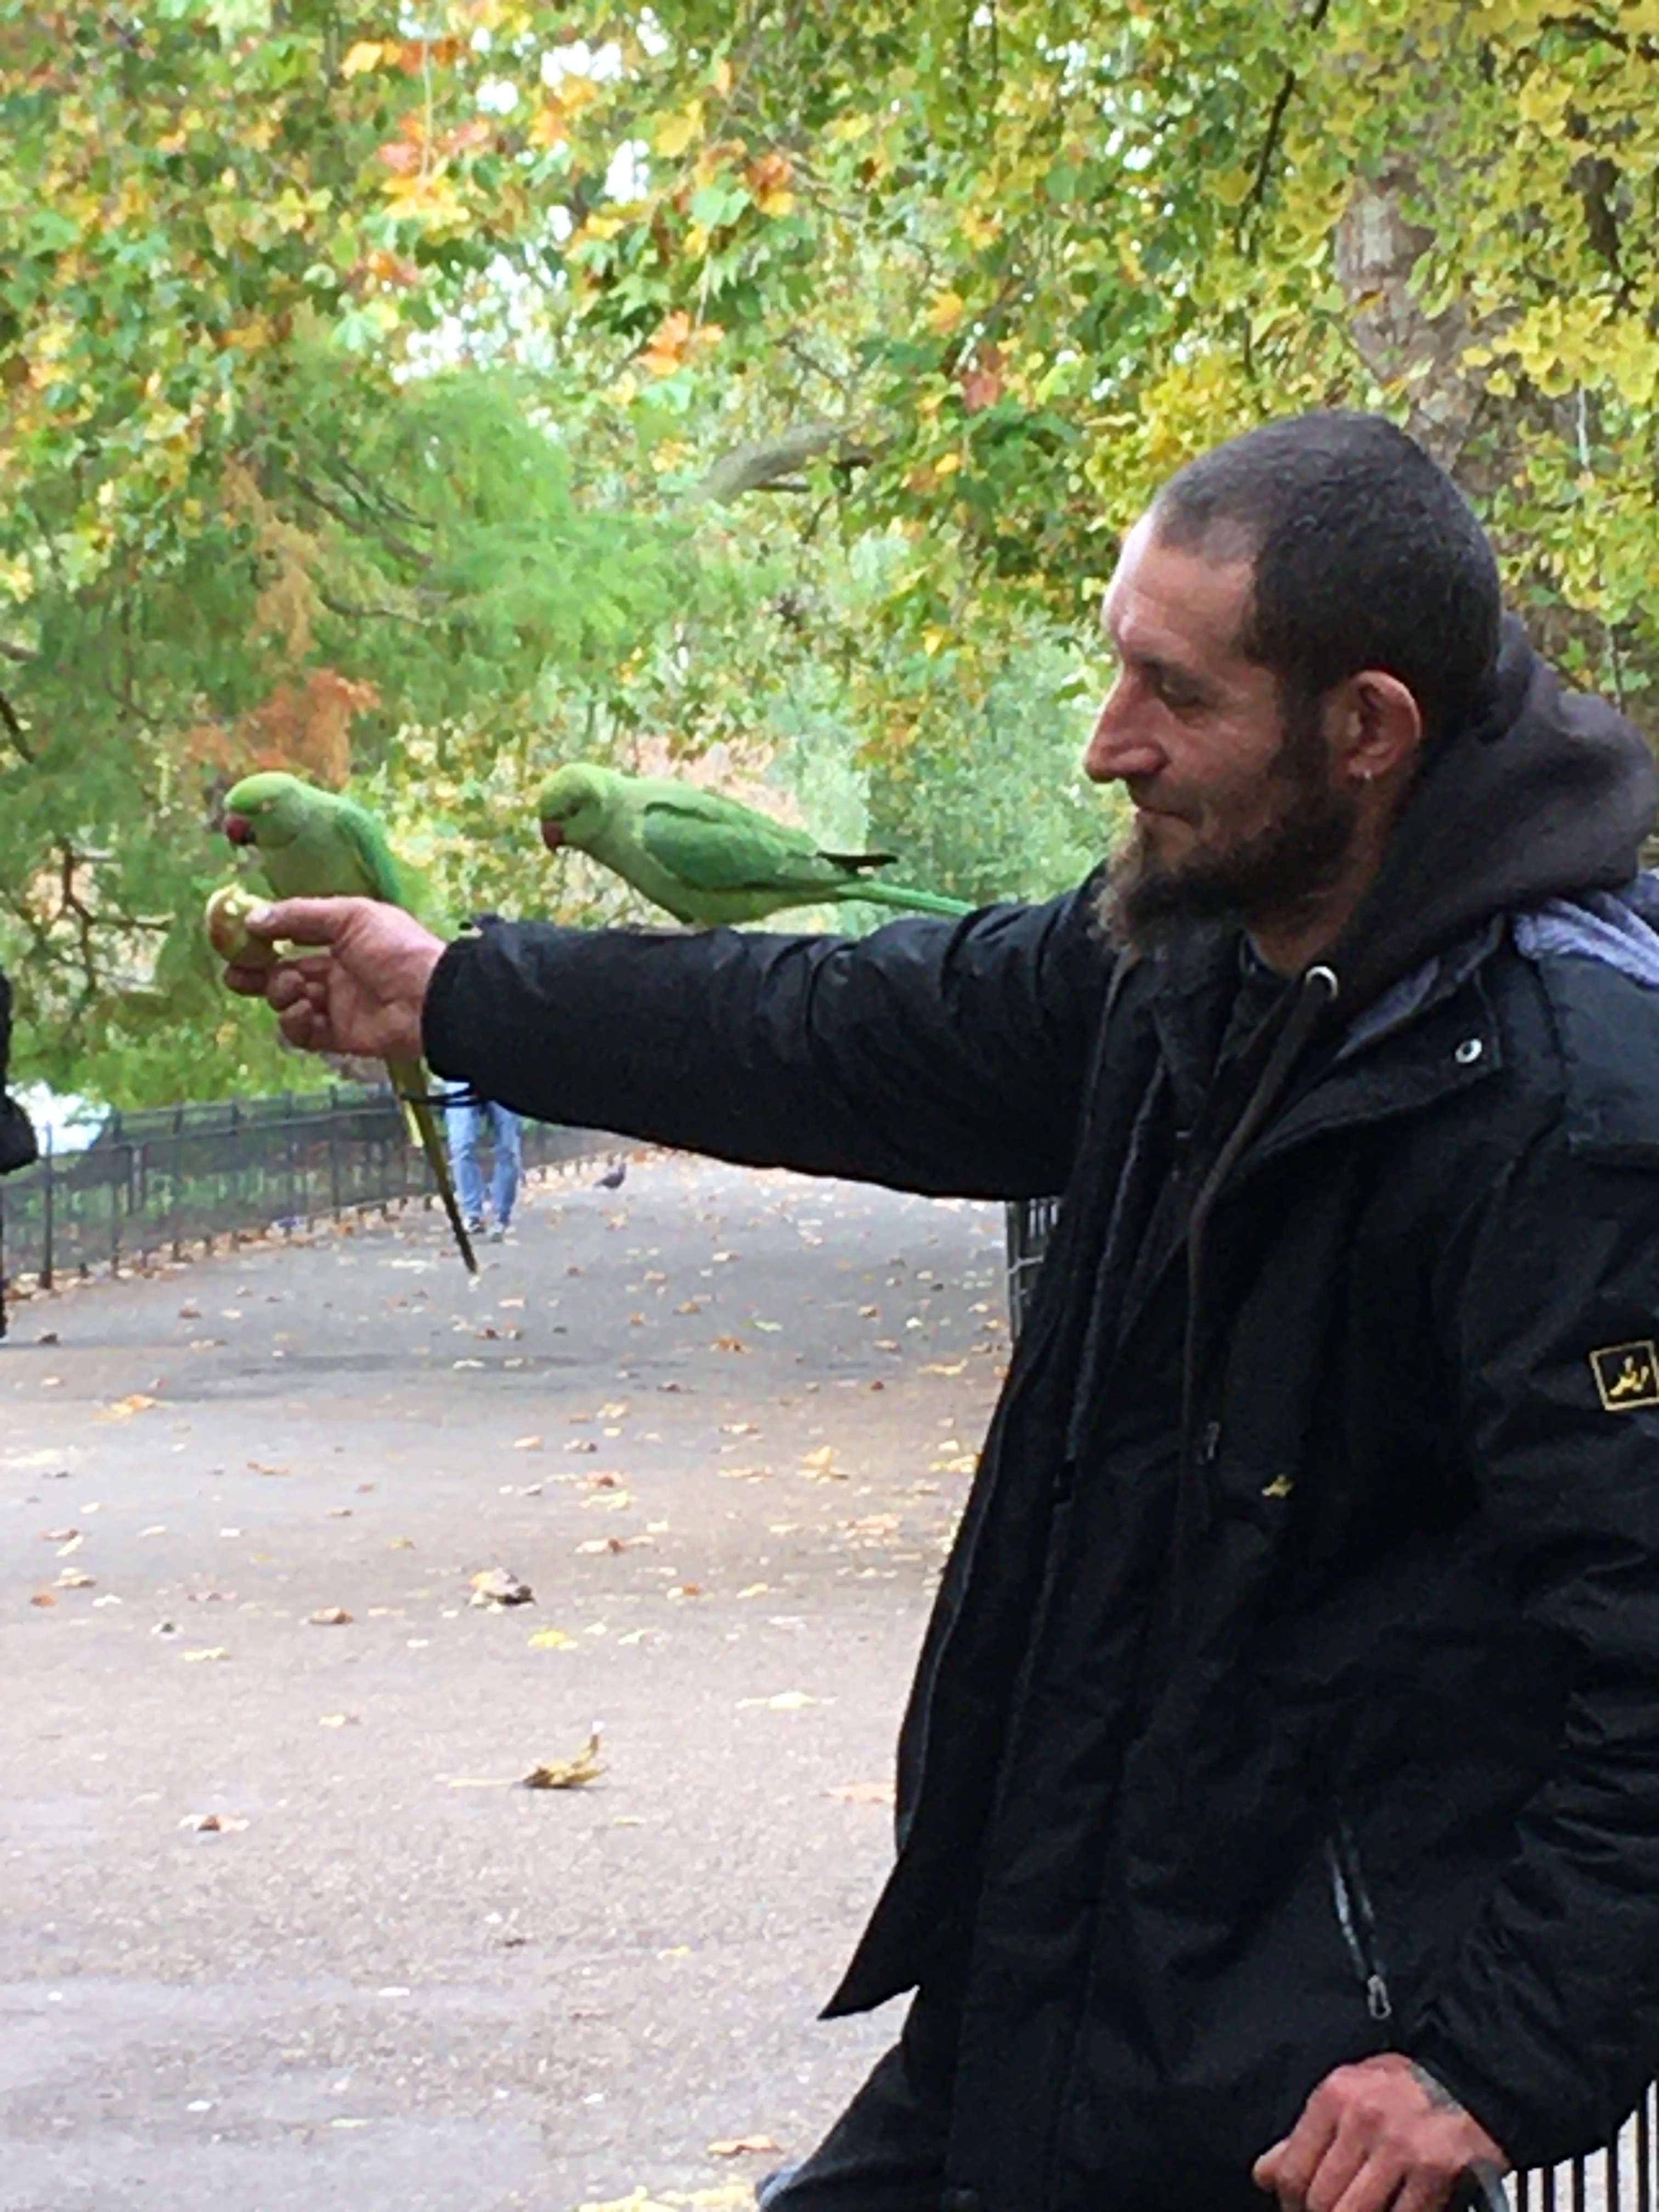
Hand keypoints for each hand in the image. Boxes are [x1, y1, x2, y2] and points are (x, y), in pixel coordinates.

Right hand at [221, 896, 444, 1066]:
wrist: (430, 998)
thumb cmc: (395, 948)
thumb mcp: (350, 916)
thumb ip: (300, 916)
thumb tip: (253, 919)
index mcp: (342, 940)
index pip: (293, 940)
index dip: (264, 942)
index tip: (236, 942)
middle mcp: (337, 973)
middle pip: (283, 975)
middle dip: (256, 975)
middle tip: (234, 976)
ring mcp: (337, 1007)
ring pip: (289, 1003)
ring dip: (281, 995)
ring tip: (295, 990)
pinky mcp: (340, 1037)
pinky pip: (303, 1033)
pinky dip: (295, 1023)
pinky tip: (302, 1011)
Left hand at [1254, 2053, 1507, 2211]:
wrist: (1469, 2077)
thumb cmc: (1404, 2088)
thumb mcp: (1348, 2094)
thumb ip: (1305, 2136)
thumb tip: (1265, 2174)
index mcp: (1334, 2096)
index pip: (1292, 2171)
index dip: (1290, 2204)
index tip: (1297, 2210)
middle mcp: (1363, 2119)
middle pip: (1321, 2200)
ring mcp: (1401, 2147)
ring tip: (1361, 2211)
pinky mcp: (1436, 2172)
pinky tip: (1392, 2210)